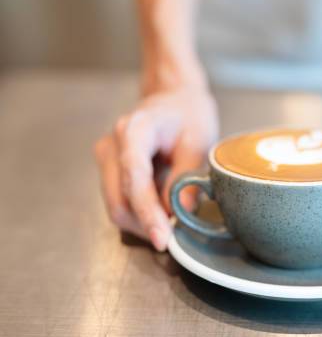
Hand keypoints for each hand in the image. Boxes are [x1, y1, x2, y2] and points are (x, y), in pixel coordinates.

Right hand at [94, 86, 217, 250]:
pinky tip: (161, 213)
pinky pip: (119, 200)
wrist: (175, 98)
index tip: (163, 238)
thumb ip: (188, 177)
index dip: (148, 213)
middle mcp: (111, 145)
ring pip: (116, 206)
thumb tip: (182, 214)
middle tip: (173, 239)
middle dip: (145, 225)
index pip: (134, 180)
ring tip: (172, 225)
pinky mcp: (109, 168)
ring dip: (142, 223)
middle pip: (118, 200)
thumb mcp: (199, 141)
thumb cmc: (189, 114)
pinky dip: (139, 214)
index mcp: (133, 131)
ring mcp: (106, 157)